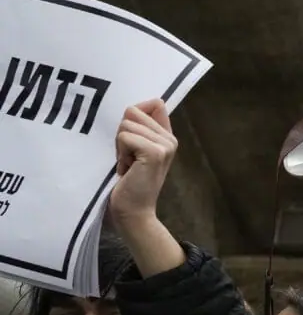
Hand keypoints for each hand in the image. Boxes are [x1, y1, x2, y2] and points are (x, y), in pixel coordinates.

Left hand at [107, 101, 186, 276]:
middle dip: (123, 134)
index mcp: (168, 136)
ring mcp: (165, 145)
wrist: (134, 211)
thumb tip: (133, 108)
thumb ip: (138, 129)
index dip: (135, 114)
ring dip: (120, 145)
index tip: (131, 138)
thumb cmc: (130, 182)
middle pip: (133, 112)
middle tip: (128, 157)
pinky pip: (126, 136)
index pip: (155, 103)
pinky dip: (120, 152)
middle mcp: (171, 138)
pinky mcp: (155, 152)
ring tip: (127, 163)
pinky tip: (127, 167)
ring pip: (127, 124)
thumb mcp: (134, 150)